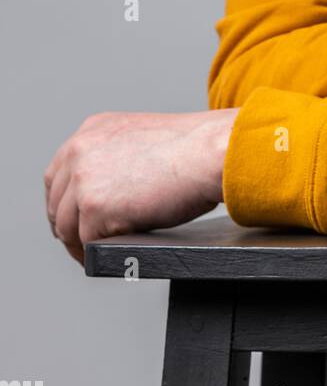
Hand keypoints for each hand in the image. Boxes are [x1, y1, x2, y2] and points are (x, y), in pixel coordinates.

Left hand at [43, 108, 239, 265]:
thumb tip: (111, 191)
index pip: (59, 173)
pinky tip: (111, 254)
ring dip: (78, 244)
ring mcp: (85, 178)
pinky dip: (95, 253)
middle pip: (56, 201)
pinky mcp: (95, 207)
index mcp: (92, 130)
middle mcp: (81, 150)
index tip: (75, 218)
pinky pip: (86, 242)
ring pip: (66, 226)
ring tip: (96, 255)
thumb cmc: (194, 148)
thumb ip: (117, 157)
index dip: (65, 201)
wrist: (212, 151)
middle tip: (83, 243)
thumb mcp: (142, 139)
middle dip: (68, 225)